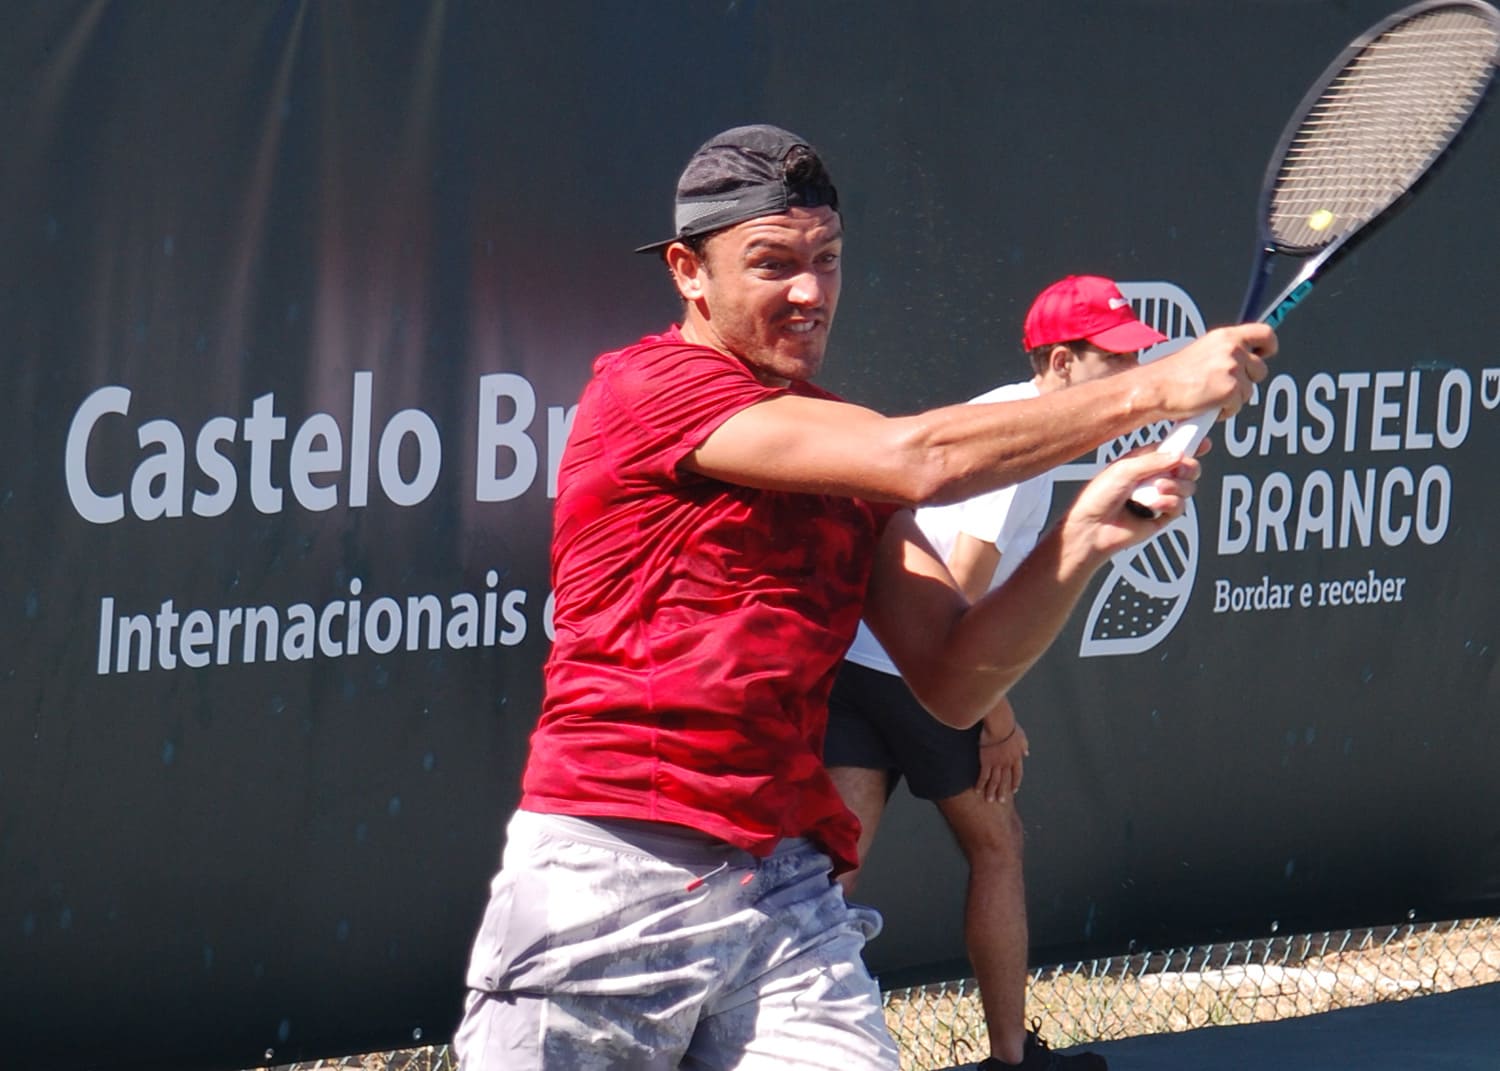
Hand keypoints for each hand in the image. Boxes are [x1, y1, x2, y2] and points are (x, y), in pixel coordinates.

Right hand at [976, 719, 1027, 802]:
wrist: (1000, 723)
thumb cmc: (1009, 725)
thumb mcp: (1021, 736)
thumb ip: (1024, 746)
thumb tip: (1027, 753)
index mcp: (1016, 757)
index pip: (1017, 773)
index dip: (1015, 782)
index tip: (1014, 790)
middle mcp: (1007, 763)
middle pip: (1006, 780)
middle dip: (1003, 791)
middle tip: (1001, 801)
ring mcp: (997, 763)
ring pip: (995, 781)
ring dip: (992, 792)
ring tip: (989, 800)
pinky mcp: (986, 761)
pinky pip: (983, 776)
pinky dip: (981, 784)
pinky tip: (978, 790)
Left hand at [1059, 447, 1202, 562]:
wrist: (1092, 528)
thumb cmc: (1097, 498)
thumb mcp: (1124, 470)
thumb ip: (1153, 461)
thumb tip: (1178, 455)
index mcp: (1141, 461)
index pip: (1170, 448)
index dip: (1187, 443)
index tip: (1201, 440)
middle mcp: (1151, 477)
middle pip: (1185, 467)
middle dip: (1187, 466)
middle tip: (1179, 468)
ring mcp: (1157, 496)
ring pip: (1186, 487)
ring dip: (1176, 487)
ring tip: (1157, 489)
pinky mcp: (1161, 515)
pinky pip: (1180, 506)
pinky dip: (1171, 503)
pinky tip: (1156, 504)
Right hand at [1147, 323, 1276, 420]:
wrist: (1156, 389)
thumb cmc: (1171, 374)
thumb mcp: (1201, 351)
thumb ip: (1224, 352)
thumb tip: (1242, 358)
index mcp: (1225, 337)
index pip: (1265, 334)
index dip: (1268, 347)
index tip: (1264, 354)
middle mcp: (1232, 349)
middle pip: (1261, 369)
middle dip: (1246, 381)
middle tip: (1223, 385)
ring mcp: (1233, 370)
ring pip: (1250, 390)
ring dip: (1233, 398)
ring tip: (1210, 396)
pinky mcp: (1231, 390)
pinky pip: (1238, 406)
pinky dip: (1224, 411)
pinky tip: (1206, 406)